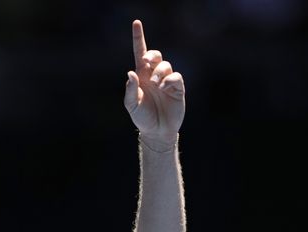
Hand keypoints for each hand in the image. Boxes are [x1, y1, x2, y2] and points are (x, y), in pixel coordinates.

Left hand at [124, 19, 184, 148]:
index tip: (136, 23)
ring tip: (155, 84)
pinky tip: (164, 88)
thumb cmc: (142, 117)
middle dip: (152, 55)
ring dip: (159, 72)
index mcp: (141, 76)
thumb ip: (130, 90)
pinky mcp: (177, 88)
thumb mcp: (132, 105)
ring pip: (166, 65)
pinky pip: (175, 77)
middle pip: (155, 55)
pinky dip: (169, 80)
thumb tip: (131, 73)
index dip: (138, 37)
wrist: (157, 131)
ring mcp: (166, 81)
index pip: (140, 53)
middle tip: (146, 63)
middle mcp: (154, 75)